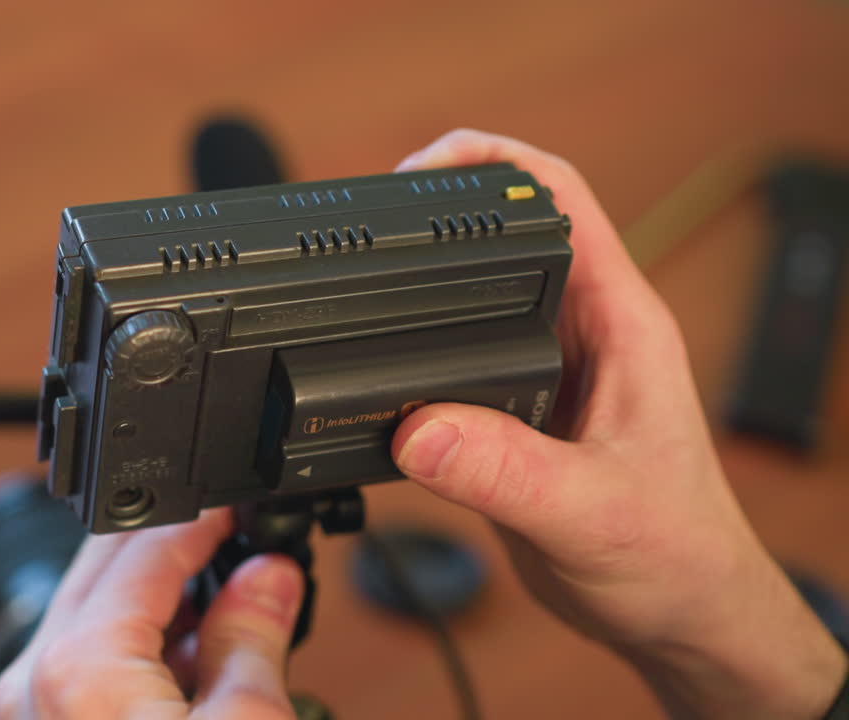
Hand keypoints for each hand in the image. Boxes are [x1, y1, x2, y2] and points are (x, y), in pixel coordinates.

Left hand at [0, 508, 302, 719]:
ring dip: (161, 601)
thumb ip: (253, 639)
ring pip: (96, 615)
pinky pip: (86, 666)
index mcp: (81, 664)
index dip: (206, 518)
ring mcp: (29, 712)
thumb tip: (268, 578)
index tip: (243, 509)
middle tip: (241, 543)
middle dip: (176, 546)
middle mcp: (35, 680)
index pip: (148, 549)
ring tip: (233, 614)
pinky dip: (139, 652)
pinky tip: (196, 669)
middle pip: (108, 568)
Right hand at [392, 129, 845, 718]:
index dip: (489, 160)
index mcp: (619, 323)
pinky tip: (377, 379)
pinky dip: (411, 358)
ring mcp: (547, 369)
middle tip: (369, 232)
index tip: (418, 171)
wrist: (679, 614)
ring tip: (357, 292)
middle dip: (435, 218)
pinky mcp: (518, 411)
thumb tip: (416, 427)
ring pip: (472, 299)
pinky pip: (455, 360)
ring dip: (419, 291)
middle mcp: (583, 333)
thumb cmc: (674, 556)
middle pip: (504, 235)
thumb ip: (502, 472)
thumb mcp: (588, 513)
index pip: (560, 197)